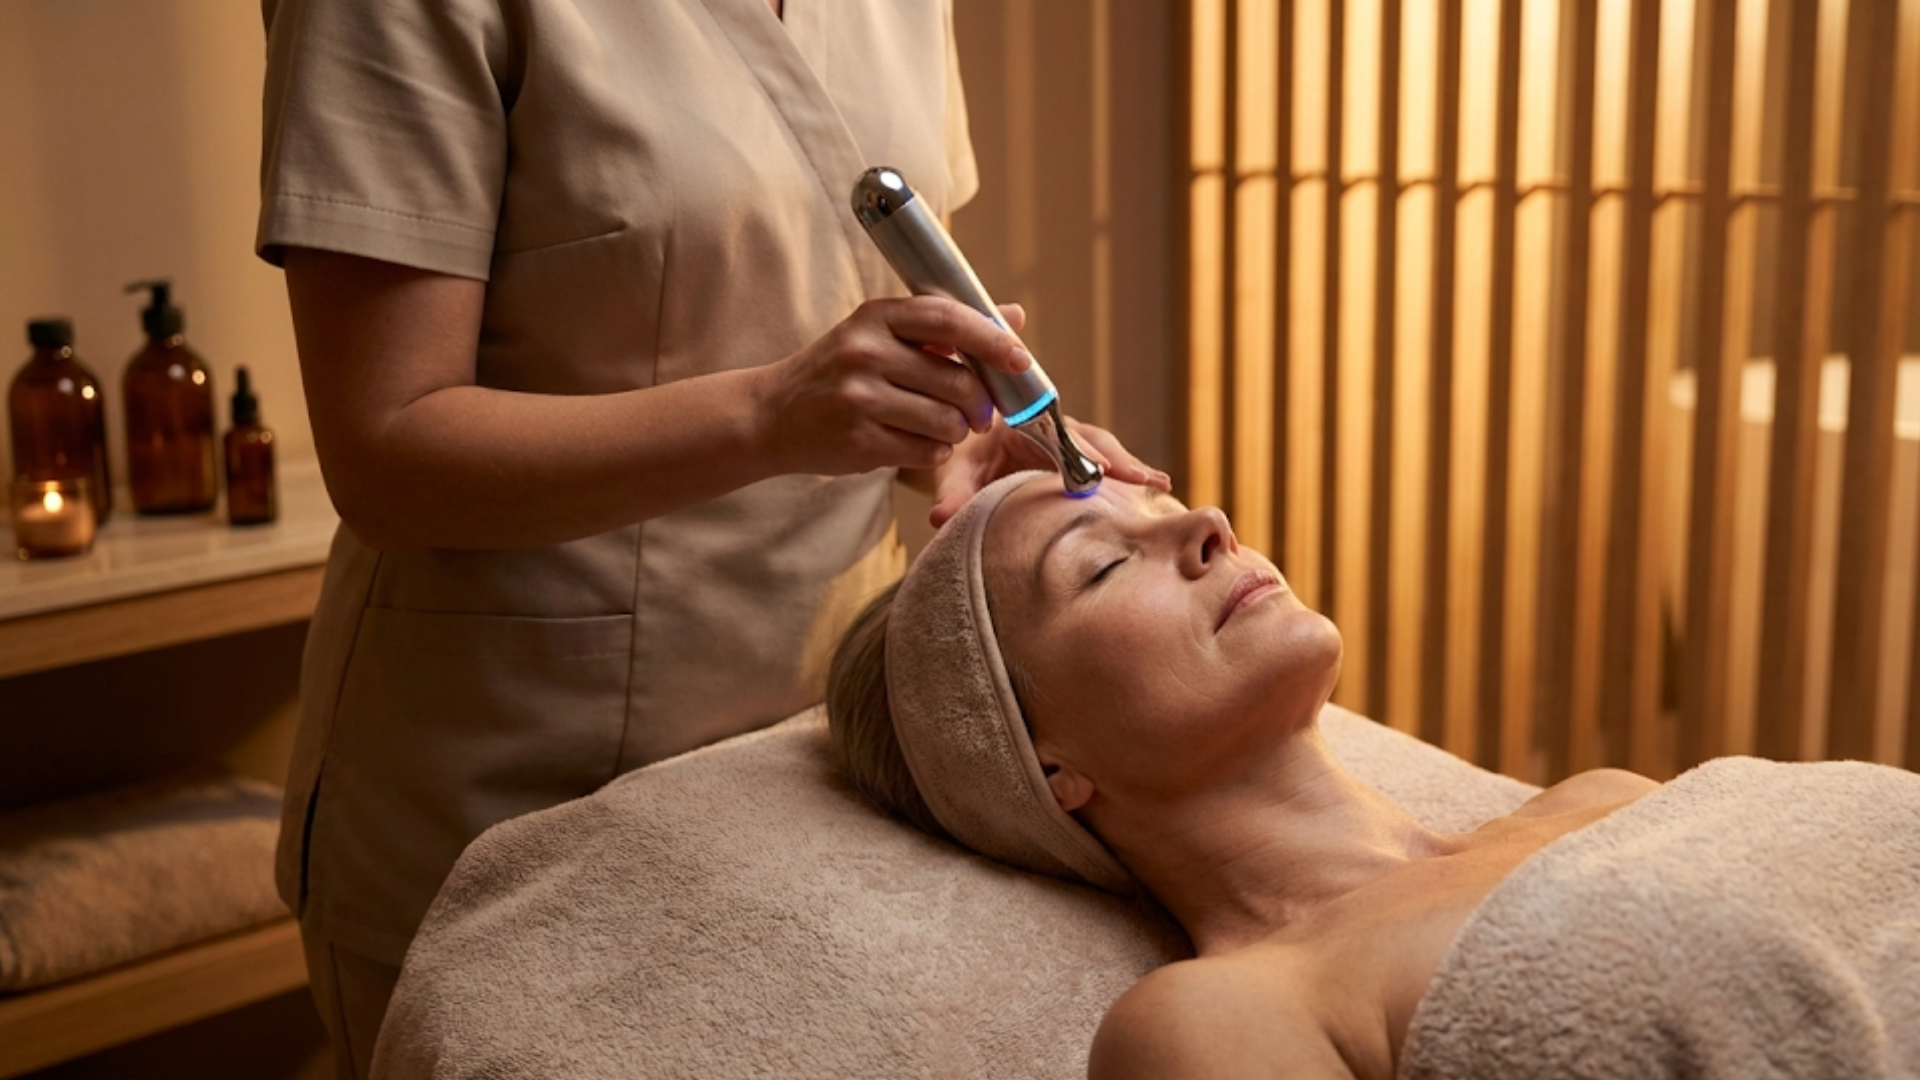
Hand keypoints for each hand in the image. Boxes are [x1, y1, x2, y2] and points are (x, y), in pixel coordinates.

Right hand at [752, 297, 1031, 475]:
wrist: (771, 415)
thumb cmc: (837, 372)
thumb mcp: (881, 334)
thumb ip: (946, 326)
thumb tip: (1014, 315)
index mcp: (876, 316)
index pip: (949, 319)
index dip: (993, 340)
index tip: (1021, 360)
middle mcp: (865, 352)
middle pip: (956, 381)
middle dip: (981, 404)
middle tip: (982, 415)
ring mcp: (859, 398)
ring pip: (946, 422)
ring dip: (956, 432)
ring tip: (942, 428)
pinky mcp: (858, 440)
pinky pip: (925, 451)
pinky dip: (933, 452)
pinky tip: (914, 443)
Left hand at [927, 415, 1171, 526]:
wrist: (959, 436)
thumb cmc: (957, 449)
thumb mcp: (950, 468)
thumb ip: (951, 491)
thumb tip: (941, 518)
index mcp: (1024, 421)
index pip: (1058, 436)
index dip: (1082, 453)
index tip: (1103, 468)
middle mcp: (1052, 429)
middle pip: (1093, 441)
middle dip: (1121, 461)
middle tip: (1147, 480)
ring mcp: (1067, 443)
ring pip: (1105, 450)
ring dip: (1132, 467)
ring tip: (1160, 484)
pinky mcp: (1074, 459)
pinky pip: (1104, 463)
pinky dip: (1129, 473)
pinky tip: (1156, 487)